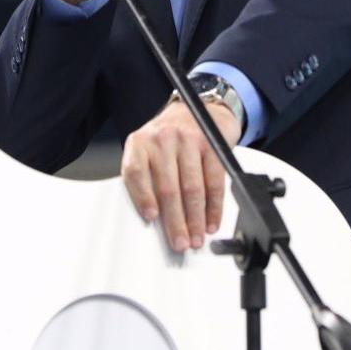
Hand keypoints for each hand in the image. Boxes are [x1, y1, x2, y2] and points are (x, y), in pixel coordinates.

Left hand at [121, 99, 240, 251]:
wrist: (200, 107)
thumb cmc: (170, 136)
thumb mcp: (149, 148)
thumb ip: (147, 175)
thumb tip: (154, 216)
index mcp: (140, 143)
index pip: (136, 172)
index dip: (143, 197)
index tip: (151, 218)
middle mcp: (162, 138)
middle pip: (168, 187)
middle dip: (175, 221)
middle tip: (179, 242)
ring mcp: (189, 140)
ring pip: (192, 187)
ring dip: (195, 218)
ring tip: (196, 237)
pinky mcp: (212, 144)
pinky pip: (214, 181)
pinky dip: (214, 206)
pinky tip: (212, 221)